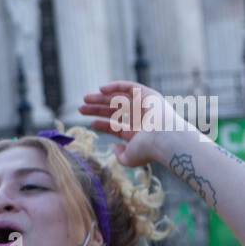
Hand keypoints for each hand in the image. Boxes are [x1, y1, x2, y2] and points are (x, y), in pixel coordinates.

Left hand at [78, 81, 196, 167]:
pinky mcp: (148, 94)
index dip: (102, 125)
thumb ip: (120, 156)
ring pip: (119, 99)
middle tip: (81, 109)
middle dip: (97, 109)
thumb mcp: (129, 159)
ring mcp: (144, 106)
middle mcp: (140, 118)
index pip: (116, 127)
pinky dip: (115, 86)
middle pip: (114, 111)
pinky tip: (101, 89)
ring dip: (101, 98)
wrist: (164, 138)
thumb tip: (114, 148)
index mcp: (136, 133)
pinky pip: (129, 87)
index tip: (90, 123)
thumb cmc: (147, 150)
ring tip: (85, 98)